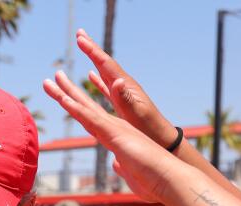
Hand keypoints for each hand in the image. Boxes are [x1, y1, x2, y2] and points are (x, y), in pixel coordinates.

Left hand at [43, 71, 175, 204]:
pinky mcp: (115, 135)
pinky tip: (64, 100)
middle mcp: (114, 128)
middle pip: (86, 107)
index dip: (77, 108)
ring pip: (85, 108)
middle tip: (55, 76)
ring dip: (67, 93)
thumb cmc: (154, 181)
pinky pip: (92, 119)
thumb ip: (122, 167)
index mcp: (116, 138)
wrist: (170, 179)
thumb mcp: (132, 175)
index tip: (64, 97)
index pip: (91, 120)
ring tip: (52, 78)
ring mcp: (114, 129)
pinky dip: (78, 109)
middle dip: (68, 91)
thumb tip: (116, 165)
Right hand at [75, 29, 178, 148]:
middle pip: (104, 62)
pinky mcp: (122, 102)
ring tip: (83, 46)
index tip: (80, 38)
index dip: (92, 51)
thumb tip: (117, 81)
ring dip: (93, 58)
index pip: (106, 63)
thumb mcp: (135, 113)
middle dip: (92, 48)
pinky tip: (91, 74)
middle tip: (79, 33)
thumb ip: (125, 97)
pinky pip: (106, 86)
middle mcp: (124, 85)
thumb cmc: (148, 127)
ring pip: (104, 71)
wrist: (160, 138)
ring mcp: (123, 93)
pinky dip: (97, 78)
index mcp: (125, 86)